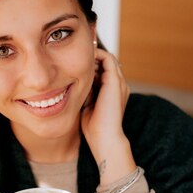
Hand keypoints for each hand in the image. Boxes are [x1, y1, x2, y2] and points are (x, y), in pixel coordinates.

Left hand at [81, 49, 135, 183]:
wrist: (104, 138)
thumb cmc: (94, 127)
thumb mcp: (87, 105)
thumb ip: (86, 93)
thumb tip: (73, 82)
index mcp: (114, 92)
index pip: (104, 72)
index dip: (90, 67)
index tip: (74, 66)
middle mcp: (119, 85)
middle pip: (106, 63)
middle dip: (91, 59)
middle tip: (73, 58)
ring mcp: (119, 82)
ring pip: (108, 59)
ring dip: (93, 56)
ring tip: (77, 57)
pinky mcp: (115, 81)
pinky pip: (108, 58)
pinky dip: (96, 55)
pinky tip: (82, 59)